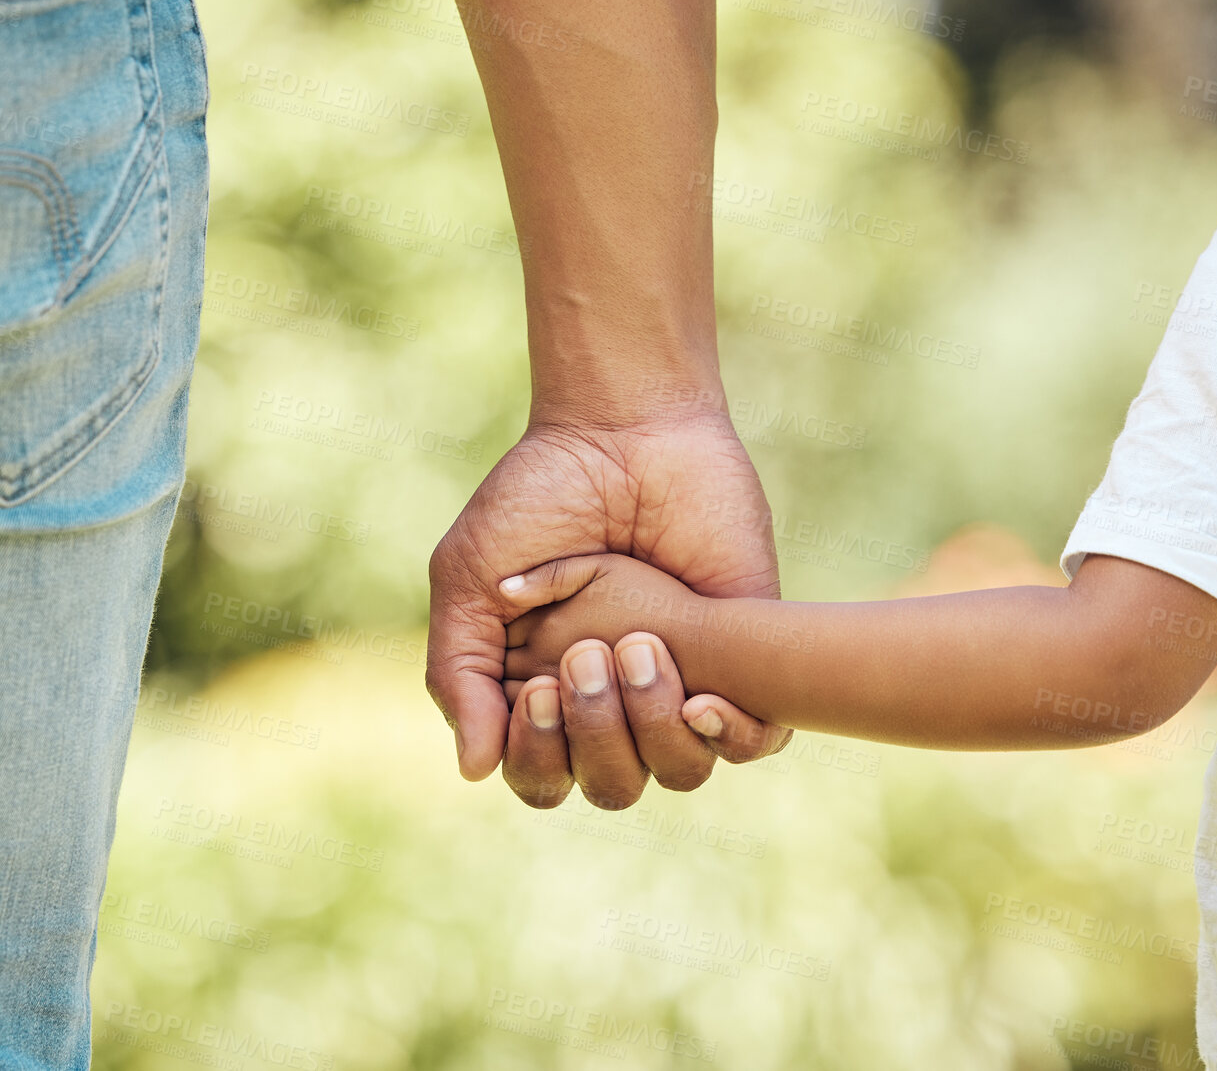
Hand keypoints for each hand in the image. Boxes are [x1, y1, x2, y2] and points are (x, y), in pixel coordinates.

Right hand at [426, 410, 792, 807]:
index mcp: (549, 694)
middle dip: (594, 736)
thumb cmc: (539, 497)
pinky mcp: (746, 657)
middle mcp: (618, 701)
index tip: (538, 687)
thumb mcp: (473, 581)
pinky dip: (732, 737)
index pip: (543, 778)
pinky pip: (755, 741)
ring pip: (681, 771)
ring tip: (640, 645)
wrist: (625, 430)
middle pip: (612, 785)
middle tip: (586, 655)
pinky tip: (703, 700)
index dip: (538, 757)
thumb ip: (461, 672)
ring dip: (653, 726)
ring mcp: (683, 681)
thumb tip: (473, 769)